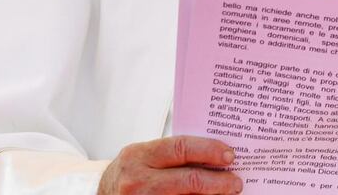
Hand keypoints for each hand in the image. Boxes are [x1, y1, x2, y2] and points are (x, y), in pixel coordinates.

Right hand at [98, 137, 241, 194]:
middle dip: (218, 182)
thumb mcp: (145, 156)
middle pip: (188, 180)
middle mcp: (137, 180)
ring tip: (227, 194)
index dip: (209, 150)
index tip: (230, 155)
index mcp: (139, 155)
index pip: (181, 148)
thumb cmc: (131, 172)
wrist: (101, 194)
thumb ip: (174, 155)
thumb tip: (216, 157)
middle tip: (236, 182)